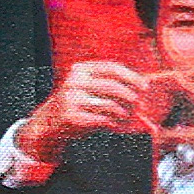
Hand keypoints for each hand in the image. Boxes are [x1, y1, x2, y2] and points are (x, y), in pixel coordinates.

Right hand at [19, 58, 158, 160]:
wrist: (48, 122)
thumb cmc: (77, 104)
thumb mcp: (90, 89)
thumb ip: (112, 86)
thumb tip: (143, 87)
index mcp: (81, 69)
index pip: (111, 68)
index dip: (131, 77)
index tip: (145, 87)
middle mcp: (74, 81)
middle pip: (112, 86)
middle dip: (130, 97)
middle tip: (139, 106)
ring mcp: (71, 99)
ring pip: (109, 104)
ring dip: (124, 113)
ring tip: (127, 118)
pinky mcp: (71, 116)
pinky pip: (101, 119)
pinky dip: (114, 124)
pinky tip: (116, 126)